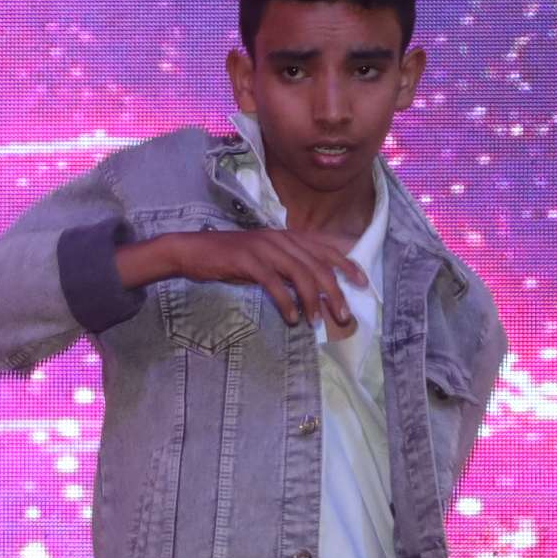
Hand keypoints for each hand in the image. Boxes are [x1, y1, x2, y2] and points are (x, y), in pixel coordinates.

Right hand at [120, 220, 362, 332]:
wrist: (194, 250)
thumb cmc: (230, 257)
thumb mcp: (264, 256)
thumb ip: (287, 264)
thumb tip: (311, 285)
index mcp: (287, 236)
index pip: (325, 248)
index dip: (347, 264)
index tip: (362, 283)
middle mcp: (280, 239)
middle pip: (318, 265)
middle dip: (334, 292)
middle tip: (343, 315)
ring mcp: (264, 249)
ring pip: (301, 274)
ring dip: (313, 301)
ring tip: (318, 321)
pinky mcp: (248, 261)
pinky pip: (275, 283)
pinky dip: (286, 302)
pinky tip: (291, 317)